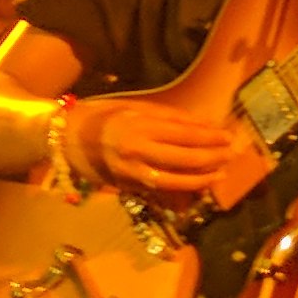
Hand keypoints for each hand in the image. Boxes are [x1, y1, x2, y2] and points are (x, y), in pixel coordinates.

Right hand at [83, 97, 266, 211]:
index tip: (227, 136)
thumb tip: (201, 124)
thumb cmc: (102, 115)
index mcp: (142, 126)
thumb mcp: (135, 107)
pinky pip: (160, 191)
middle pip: (185, 158)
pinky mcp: (128, 187)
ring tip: (220, 174)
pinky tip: (197, 187)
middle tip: (230, 155)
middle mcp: (139, 151)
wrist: (66, 137)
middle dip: (212, 157)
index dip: (210, 136)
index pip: (185, 133)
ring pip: (175, 181)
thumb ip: (168, 117)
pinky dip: (181, 190)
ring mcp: (133, 172)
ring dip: (201, 179)